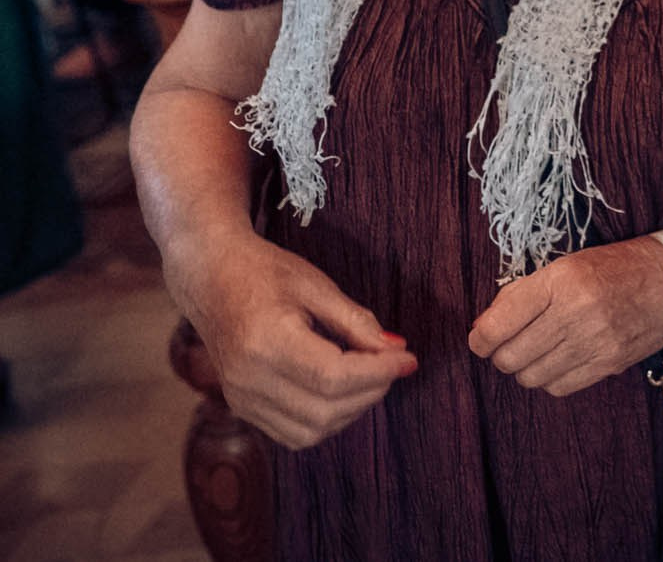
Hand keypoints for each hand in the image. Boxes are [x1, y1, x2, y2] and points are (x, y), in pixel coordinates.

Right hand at [174, 236, 416, 449]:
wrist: (210, 277)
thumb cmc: (264, 273)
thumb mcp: (316, 286)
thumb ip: (357, 322)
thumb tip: (396, 350)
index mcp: (266, 342)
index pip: (334, 377)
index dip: (380, 372)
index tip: (408, 358)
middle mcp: (248, 379)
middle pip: (325, 410)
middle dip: (372, 391)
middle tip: (393, 364)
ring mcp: (240, 398)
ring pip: (311, 431)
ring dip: (352, 410)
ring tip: (370, 375)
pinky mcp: (241, 407)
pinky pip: (292, 434)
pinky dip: (327, 420)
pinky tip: (343, 391)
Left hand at [468, 237, 662, 397]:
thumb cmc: (616, 267)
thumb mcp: (567, 265)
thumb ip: (523, 294)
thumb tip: (483, 328)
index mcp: (562, 280)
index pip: (498, 325)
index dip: (480, 338)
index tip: (482, 337)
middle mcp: (577, 312)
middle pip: (510, 357)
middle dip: (501, 354)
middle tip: (510, 343)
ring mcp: (595, 342)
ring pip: (531, 377)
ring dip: (526, 368)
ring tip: (538, 350)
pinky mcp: (609, 364)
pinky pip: (558, 387)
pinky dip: (551, 378)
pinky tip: (560, 360)